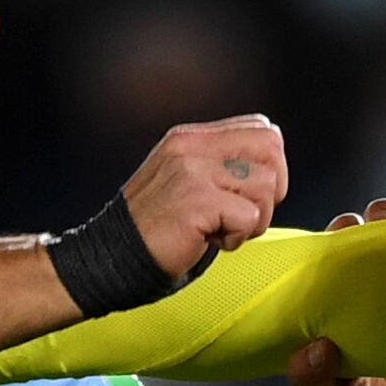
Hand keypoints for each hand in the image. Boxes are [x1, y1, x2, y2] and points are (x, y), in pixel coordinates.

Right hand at [120, 114, 287, 281]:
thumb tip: (272, 170)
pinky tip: (209, 240)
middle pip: (272, 147)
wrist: (114, 256)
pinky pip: (249, 217)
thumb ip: (220, 164)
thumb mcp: (185, 179)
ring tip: (219, 228)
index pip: (261, 128)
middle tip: (243, 213)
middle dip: (271, 189)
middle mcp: (192, 146)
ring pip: (267, 185)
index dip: (270, 165)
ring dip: (253, 219)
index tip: (247, 195)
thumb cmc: (156, 227)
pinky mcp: (197, 199)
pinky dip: (236, 238)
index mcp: (191, 137)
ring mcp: (193, 170)